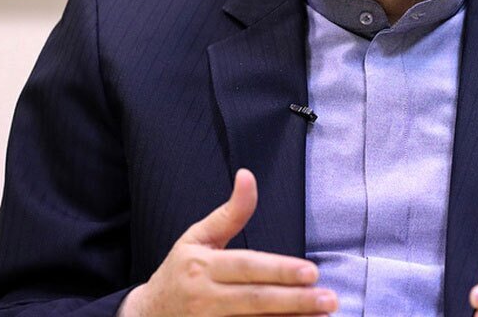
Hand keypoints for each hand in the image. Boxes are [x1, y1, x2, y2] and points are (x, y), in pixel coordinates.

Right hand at [122, 169, 337, 315]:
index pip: (247, 267)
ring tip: (323, 315)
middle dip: (295, 300)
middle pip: (256, 300)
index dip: (279, 270)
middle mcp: (206, 298)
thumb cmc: (179, 270)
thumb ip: (229, 212)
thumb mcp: (198, 237)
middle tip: (329, 298)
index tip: (311, 271)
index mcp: (203, 266)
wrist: (148, 314)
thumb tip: (247, 175)